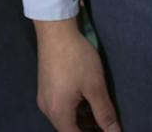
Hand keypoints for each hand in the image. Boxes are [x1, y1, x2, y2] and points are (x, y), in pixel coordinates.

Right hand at [33, 17, 120, 131]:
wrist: (55, 29)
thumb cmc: (76, 58)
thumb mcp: (95, 86)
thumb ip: (104, 113)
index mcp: (58, 112)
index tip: (107, 131)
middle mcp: (47, 108)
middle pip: (67, 129)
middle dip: (87, 130)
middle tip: (106, 125)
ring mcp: (44, 97)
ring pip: (63, 119)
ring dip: (81, 121)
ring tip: (99, 115)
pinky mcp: (45, 86)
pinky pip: (59, 107)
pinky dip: (73, 110)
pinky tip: (86, 101)